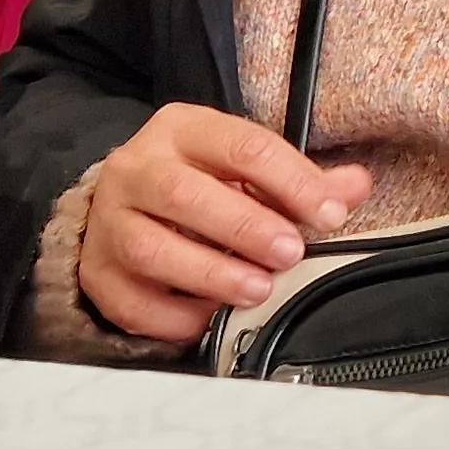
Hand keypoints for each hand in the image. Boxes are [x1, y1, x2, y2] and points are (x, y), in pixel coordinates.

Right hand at [76, 102, 373, 343]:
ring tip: (257, 289)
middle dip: (245, 227)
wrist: (123, 206)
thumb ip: (302, 180)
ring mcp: (108, 223)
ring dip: (211, 273)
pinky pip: (132, 302)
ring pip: (150, 248)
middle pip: (183, 195)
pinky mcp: (96, 273)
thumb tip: (352, 188)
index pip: (241, 145)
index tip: (329, 214)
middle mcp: (135, 170)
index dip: (292, 181)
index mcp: (181, 130)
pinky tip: (211, 318)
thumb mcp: (246, 168)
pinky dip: (176, 316)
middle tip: (290, 253)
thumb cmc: (199, 184)